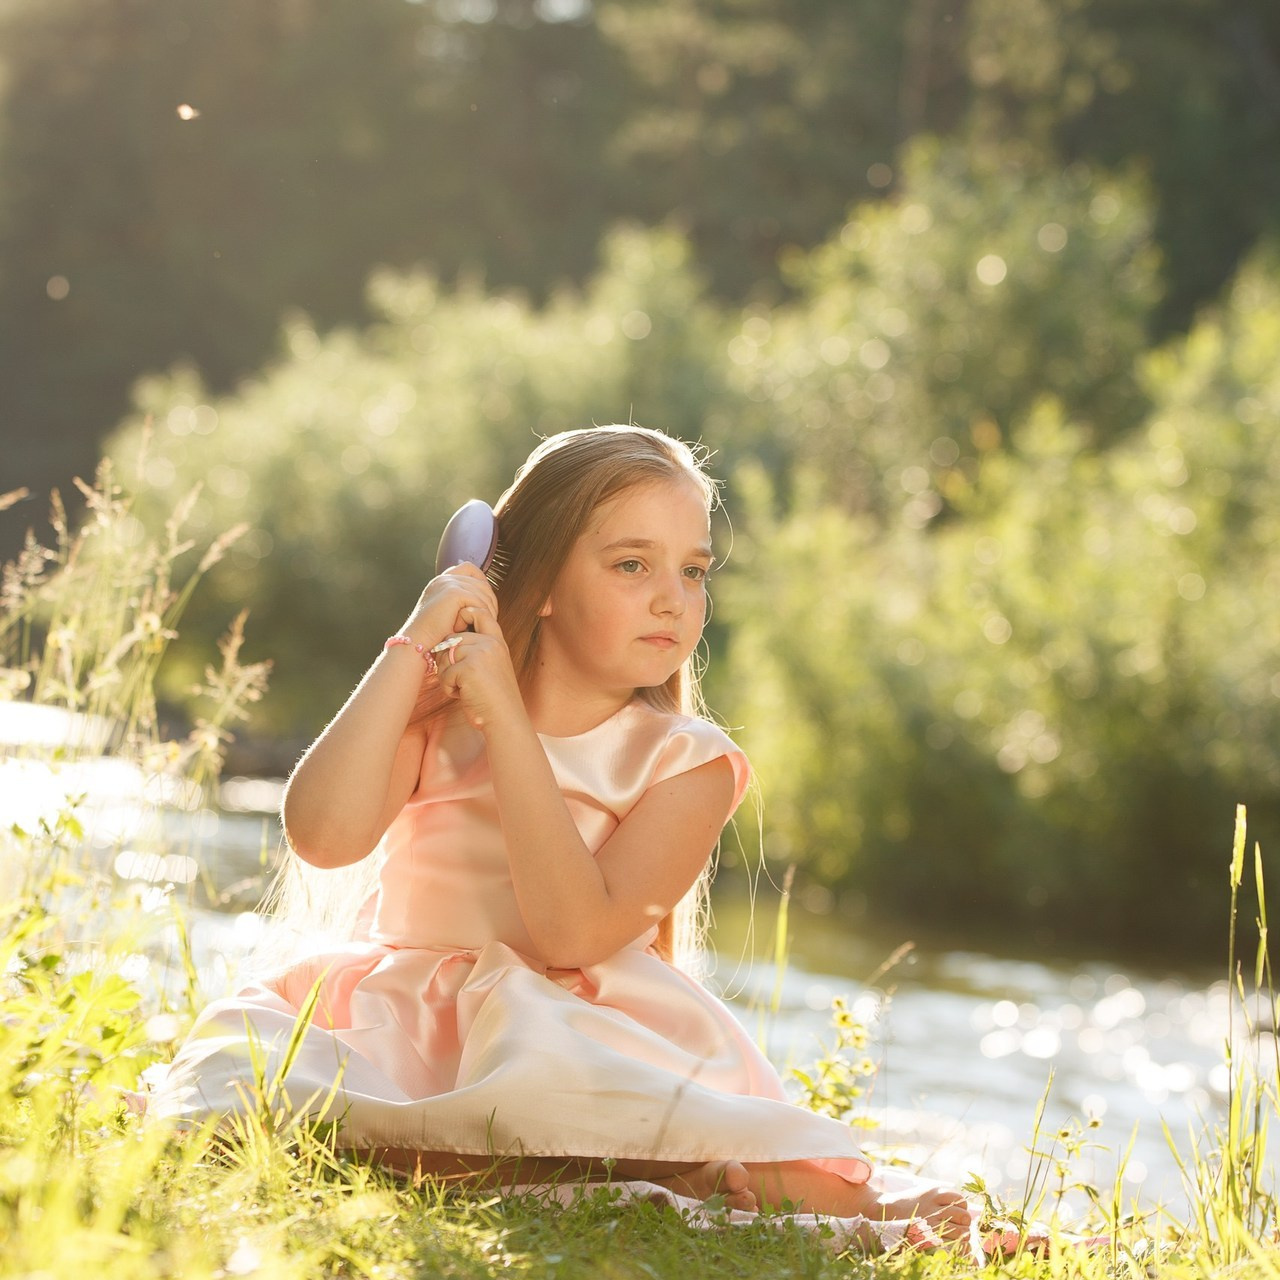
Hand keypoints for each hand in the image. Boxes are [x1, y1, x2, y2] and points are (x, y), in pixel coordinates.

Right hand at [400, 563, 498, 649]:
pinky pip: (479, 602)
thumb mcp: (450, 616)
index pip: (471, 570)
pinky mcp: (453, 592)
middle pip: (482, 583)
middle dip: (489, 603)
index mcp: (442, 582)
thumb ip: (464, 604)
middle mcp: (445, 579)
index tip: (485, 606)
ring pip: (483, 594)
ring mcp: (448, 583)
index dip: (482, 585)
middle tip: (485, 622)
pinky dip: (477, 617)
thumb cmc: (433, 638)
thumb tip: (488, 603)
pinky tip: (466, 628)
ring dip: (485, 612)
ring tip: (474, 628)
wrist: (417, 645)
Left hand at [435, 601, 524, 731]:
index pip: (480, 613)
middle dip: (448, 659)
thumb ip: (478, 650)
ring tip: (463, 688)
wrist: (506, 719)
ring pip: (445, 655)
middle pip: (453, 638)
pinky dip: (448, 688)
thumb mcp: (492, 667)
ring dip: (447, 675)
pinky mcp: (469, 667)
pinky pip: (444, 673)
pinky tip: (463, 695)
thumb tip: (448, 641)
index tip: (459, 626)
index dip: (466, 613)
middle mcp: (491, 643)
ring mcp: (480, 653)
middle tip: (460, 679)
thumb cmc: (495, 699)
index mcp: (497, 642)